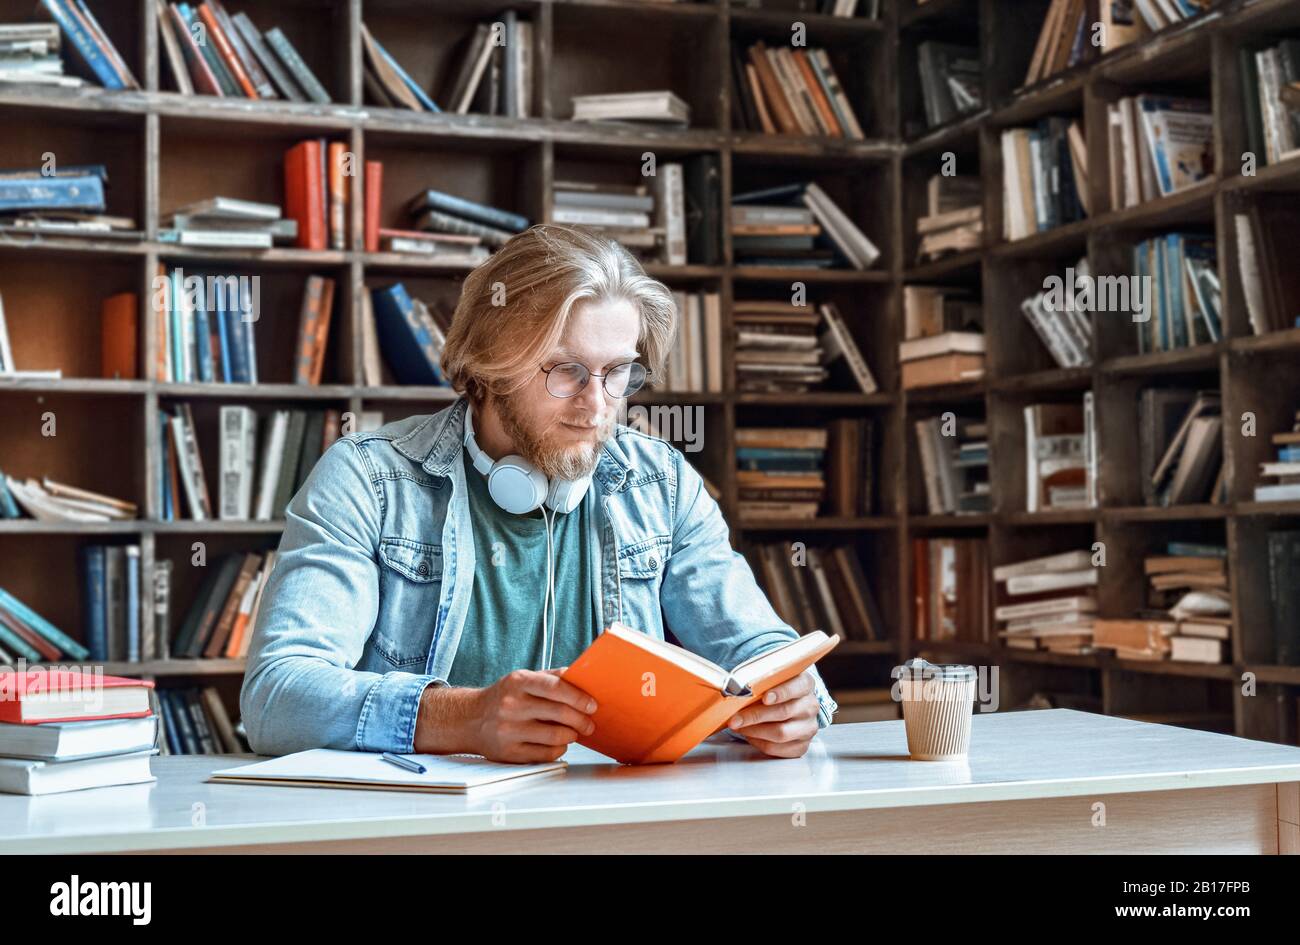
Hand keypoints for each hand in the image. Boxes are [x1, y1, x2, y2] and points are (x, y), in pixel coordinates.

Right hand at [468, 667, 597, 763]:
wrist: (470, 719)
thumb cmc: (504, 697)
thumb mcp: (523, 679)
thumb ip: (552, 677)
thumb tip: (583, 679)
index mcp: (518, 682)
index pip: (556, 687)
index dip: (579, 697)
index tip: (592, 705)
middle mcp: (511, 705)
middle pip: (560, 713)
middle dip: (581, 720)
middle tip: (589, 724)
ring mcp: (508, 731)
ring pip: (556, 736)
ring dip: (571, 735)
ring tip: (572, 732)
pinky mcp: (508, 753)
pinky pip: (546, 754)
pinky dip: (559, 749)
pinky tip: (557, 743)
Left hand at [726, 669, 819, 757]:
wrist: (790, 706)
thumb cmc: (776, 691)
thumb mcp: (772, 680)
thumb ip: (760, 682)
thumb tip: (736, 690)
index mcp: (805, 684)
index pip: (798, 686)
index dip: (782, 692)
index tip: (765, 697)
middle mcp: (810, 706)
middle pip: (784, 712)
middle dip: (755, 715)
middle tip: (735, 718)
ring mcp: (808, 727)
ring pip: (780, 733)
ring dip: (754, 731)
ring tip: (738, 726)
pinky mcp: (802, 745)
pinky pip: (778, 748)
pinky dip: (759, 742)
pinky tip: (749, 735)